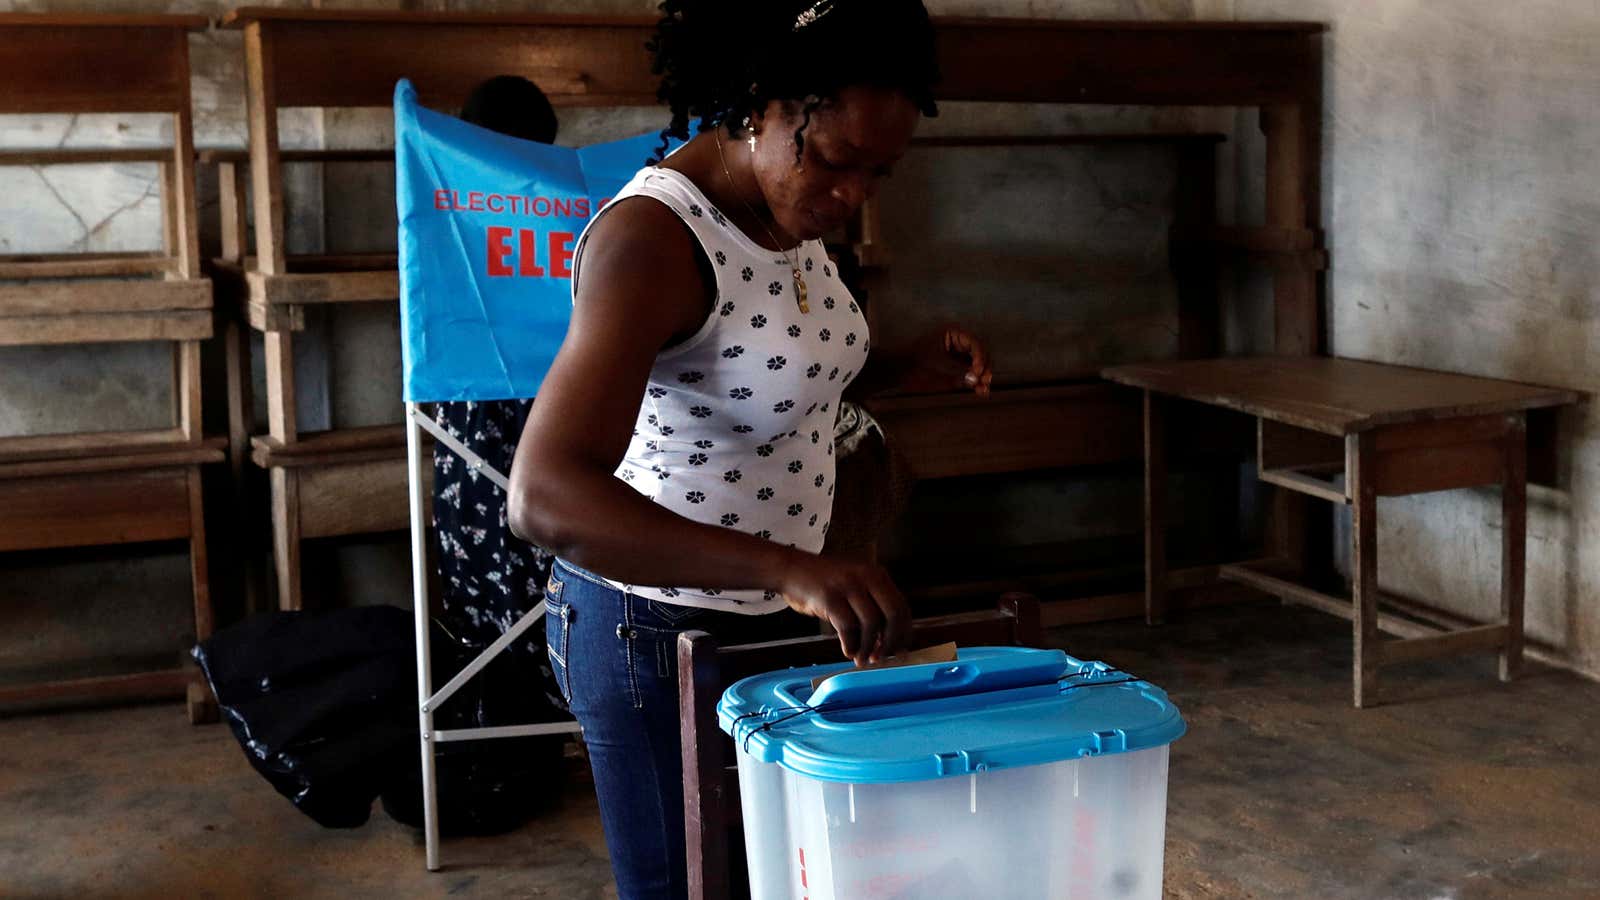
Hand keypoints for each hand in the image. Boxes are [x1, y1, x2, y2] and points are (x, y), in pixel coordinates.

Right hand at [776, 554, 910, 665]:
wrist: (790, 569)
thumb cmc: (822, 582)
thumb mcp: (854, 585)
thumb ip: (871, 605)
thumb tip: (886, 640)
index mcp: (876, 574)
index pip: (901, 606)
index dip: (904, 633)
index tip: (900, 650)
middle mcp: (866, 576)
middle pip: (893, 614)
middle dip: (891, 641)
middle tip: (884, 658)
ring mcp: (848, 586)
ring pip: (871, 623)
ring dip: (869, 647)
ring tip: (863, 659)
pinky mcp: (830, 597)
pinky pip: (847, 627)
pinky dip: (850, 644)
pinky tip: (848, 651)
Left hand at [897, 325, 992, 397]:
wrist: (899, 371)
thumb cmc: (914, 361)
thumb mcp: (937, 364)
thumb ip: (957, 370)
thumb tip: (975, 378)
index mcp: (953, 334)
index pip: (974, 343)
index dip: (980, 356)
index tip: (978, 370)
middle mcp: (959, 344)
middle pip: (980, 354)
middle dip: (984, 367)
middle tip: (985, 380)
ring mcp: (958, 357)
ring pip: (978, 366)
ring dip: (983, 377)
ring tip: (984, 389)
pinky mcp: (956, 370)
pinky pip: (970, 375)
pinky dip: (976, 383)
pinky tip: (980, 391)